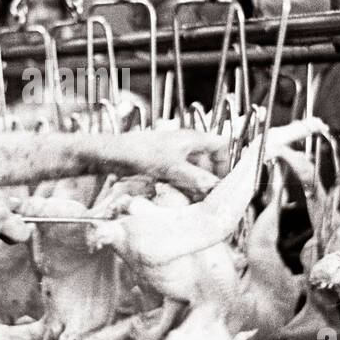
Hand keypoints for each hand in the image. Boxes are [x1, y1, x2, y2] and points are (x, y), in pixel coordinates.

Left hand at [104, 129, 227, 197]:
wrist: (113, 154)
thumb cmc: (140, 153)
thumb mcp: (171, 168)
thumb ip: (195, 178)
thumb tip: (216, 187)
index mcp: (192, 139)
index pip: (221, 146)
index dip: (226, 163)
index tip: (224, 181)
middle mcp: (185, 145)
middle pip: (209, 161)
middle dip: (210, 178)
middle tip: (210, 196)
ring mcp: (174, 155)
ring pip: (194, 171)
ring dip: (196, 185)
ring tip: (195, 201)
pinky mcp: (163, 165)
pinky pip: (180, 176)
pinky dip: (183, 187)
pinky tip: (180, 199)